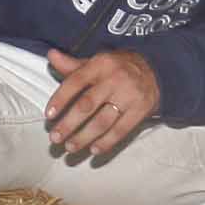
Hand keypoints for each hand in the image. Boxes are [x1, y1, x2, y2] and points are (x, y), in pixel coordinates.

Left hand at [45, 48, 160, 155]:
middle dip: (69, 123)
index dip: (60, 99)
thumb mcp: (97, 61)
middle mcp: (114, 79)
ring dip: (84, 137)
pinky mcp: (141, 110)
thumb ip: (73, 64)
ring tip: (70, 147)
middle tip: (55, 137)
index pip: (75, 81)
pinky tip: (94, 149)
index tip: (49, 115)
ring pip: (103, 121)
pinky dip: (107, 142)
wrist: (155, 70)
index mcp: (100, 64)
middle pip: (87, 105)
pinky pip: (122, 130)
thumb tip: (51, 55)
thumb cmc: (118, 67)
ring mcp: (129, 96)